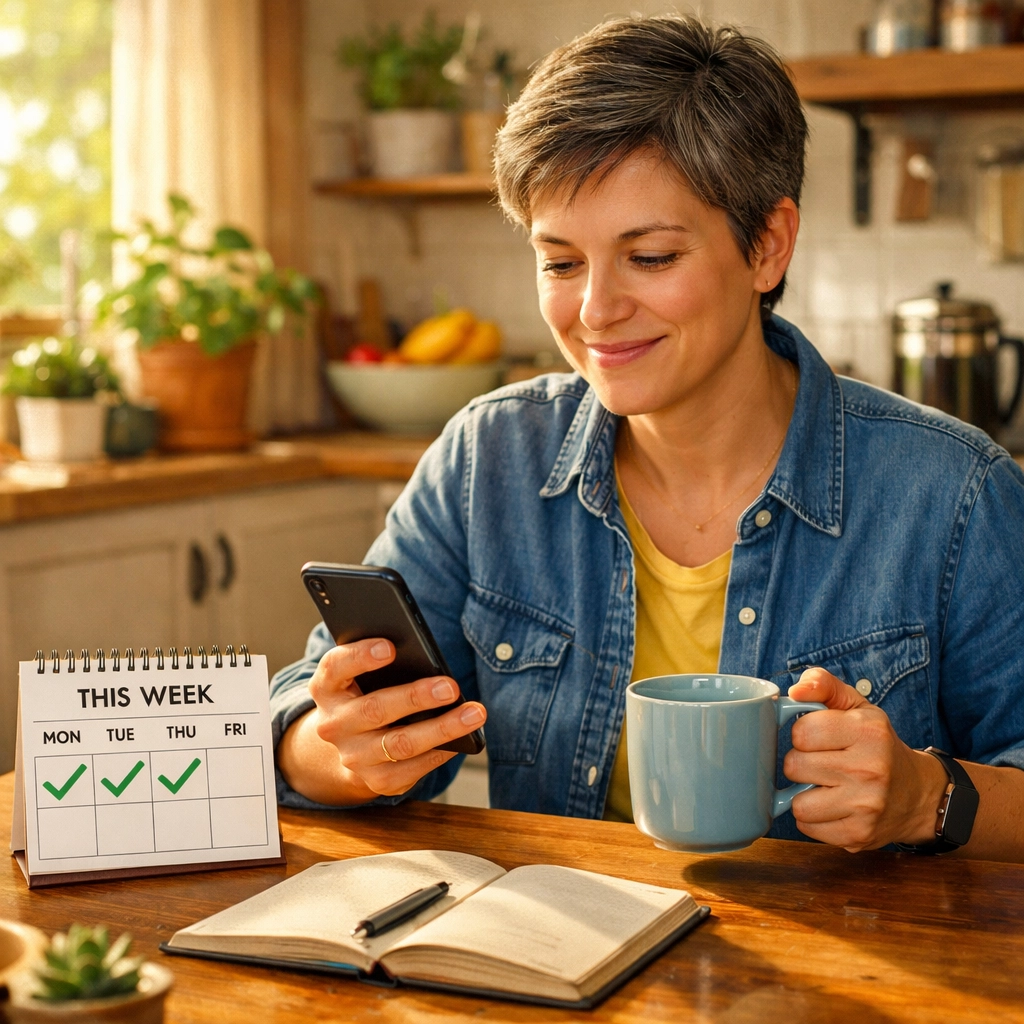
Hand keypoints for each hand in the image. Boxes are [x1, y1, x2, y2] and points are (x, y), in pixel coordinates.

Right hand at [303, 638, 486, 801]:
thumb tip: (426, 659)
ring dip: (442, 728)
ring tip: (474, 713)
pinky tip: (462, 739)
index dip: (360, 656)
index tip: (390, 647)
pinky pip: (412, 769)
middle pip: (375, 709)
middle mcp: (333, 724)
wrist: (349, 746)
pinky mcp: (376, 780)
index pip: (336, 667)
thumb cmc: (366, 694)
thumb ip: (382, 664)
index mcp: (327, 688)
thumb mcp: (361, 676)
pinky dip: (440, 752)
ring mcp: (353, 756)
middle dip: (416, 697)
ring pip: (401, 744)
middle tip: (451, 687)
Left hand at [784, 668, 946, 851]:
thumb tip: (794, 691)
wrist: (919, 795)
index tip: (818, 738)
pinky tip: (831, 807)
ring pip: (797, 803)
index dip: (803, 733)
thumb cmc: (878, 745)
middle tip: (822, 763)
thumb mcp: (857, 706)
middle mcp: (870, 769)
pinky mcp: (859, 835)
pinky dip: (813, 818)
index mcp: (869, 731)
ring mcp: (866, 806)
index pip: (801, 731)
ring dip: (803, 794)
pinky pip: (807, 827)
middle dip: (801, 763)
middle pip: (794, 766)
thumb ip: (823, 685)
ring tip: (825, 786)